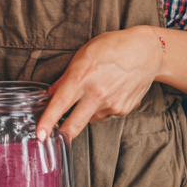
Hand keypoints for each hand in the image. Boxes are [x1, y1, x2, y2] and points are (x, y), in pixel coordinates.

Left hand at [35, 26, 163, 141]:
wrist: (147, 52)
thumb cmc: (113, 47)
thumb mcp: (84, 54)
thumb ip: (66, 76)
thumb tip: (52, 92)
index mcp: (82, 77)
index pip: (60, 103)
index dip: (48, 121)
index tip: (39, 135)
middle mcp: (96, 93)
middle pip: (74, 124)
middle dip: (62, 135)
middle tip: (52, 140)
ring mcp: (111, 104)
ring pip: (90, 118)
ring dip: (86, 111)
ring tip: (97, 89)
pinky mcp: (123, 110)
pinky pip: (105, 115)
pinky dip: (102, 108)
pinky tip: (110, 91)